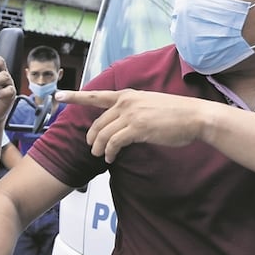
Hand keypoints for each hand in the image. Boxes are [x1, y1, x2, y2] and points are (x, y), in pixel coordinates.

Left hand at [56, 89, 213, 162]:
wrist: (196, 117)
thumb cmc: (176, 114)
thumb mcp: (150, 105)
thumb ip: (133, 111)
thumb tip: (121, 125)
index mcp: (128, 95)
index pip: (96, 95)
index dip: (75, 96)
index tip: (58, 95)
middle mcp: (126, 102)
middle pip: (97, 122)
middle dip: (91, 137)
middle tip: (91, 147)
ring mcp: (131, 114)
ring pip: (103, 134)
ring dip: (98, 147)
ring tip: (100, 155)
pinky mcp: (137, 128)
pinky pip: (114, 142)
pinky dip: (109, 152)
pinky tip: (110, 158)